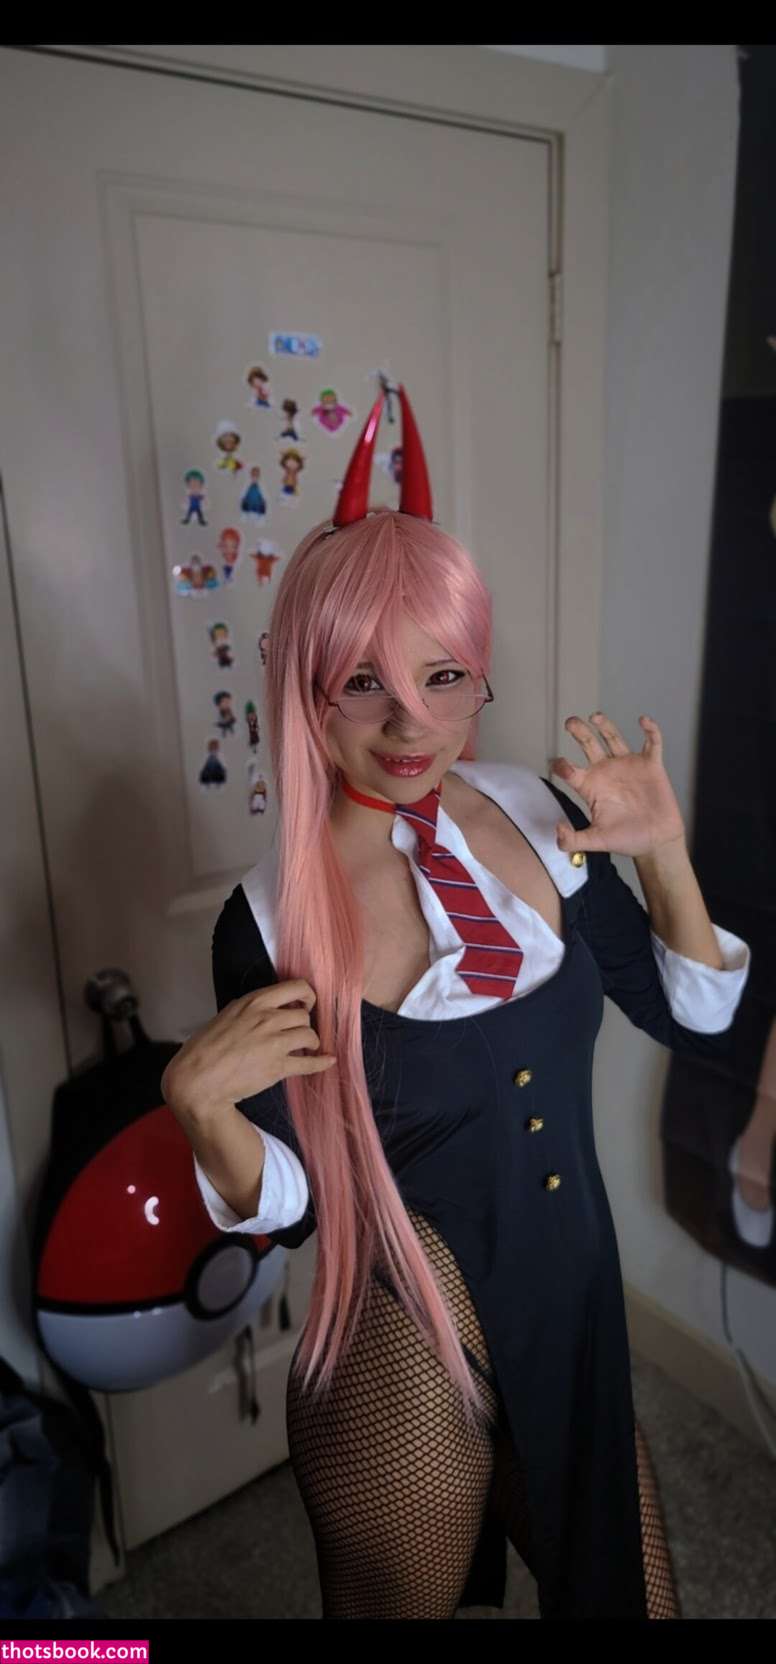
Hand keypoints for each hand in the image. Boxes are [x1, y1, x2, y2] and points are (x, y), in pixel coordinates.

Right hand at [161, 979, 336, 1122]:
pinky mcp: (278, 1068)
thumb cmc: (203, 1048)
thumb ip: (248, 1011)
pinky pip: (309, 1063)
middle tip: (298, 1034)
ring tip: (304, 1048)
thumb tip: (263, 1010)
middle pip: (305, 1014)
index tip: (307, 1004)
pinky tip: (328, 1061)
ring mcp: (274, 1043)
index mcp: (254, 1002)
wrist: (197, 1080)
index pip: (296, 987)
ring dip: (310, 1042)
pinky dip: (322, 1063)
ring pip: (310, 1035)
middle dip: (304, 1024)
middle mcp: (268, 1018)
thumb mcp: (226, 1016)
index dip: (307, 996)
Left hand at [548, 711, 686, 857]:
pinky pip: (651, 742)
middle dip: (579, 731)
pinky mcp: (650, 766)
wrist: (657, 842)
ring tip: (595, 716)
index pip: (569, 769)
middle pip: (588, 744)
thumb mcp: (596, 841)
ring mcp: (628, 766)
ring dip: (605, 725)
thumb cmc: (627, 840)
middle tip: (570, 722)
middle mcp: (606, 771)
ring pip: (614, 738)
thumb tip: (558, 830)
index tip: (562, 766)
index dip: (562, 766)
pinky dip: (650, 730)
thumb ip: (573, 840)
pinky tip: (643, 720)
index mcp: (590, 786)